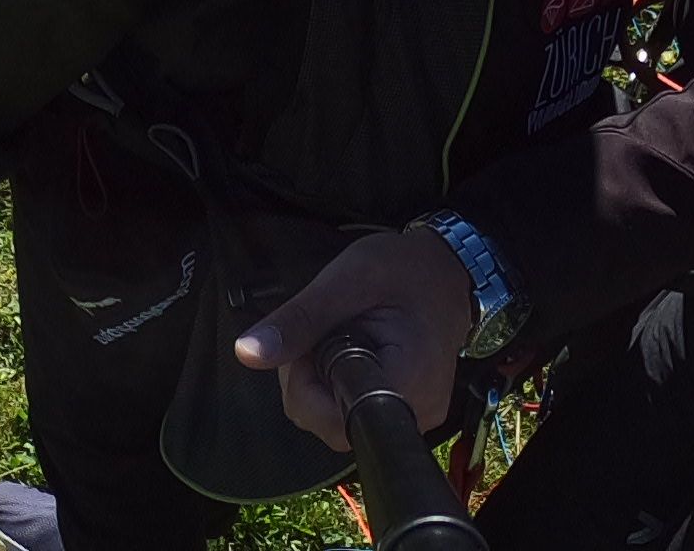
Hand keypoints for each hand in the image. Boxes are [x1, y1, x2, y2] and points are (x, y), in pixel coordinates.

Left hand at [233, 227, 476, 447]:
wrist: (447, 269)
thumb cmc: (404, 269)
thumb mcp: (347, 280)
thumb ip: (299, 320)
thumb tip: (246, 354)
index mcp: (407, 381)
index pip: (334, 421)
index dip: (305, 385)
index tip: (312, 341)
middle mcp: (415, 412)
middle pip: (331, 425)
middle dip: (307, 380)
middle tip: (319, 330)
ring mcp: (413, 415)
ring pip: (338, 421)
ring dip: (319, 382)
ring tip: (332, 334)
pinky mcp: (405, 409)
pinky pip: (353, 411)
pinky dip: (336, 384)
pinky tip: (344, 349)